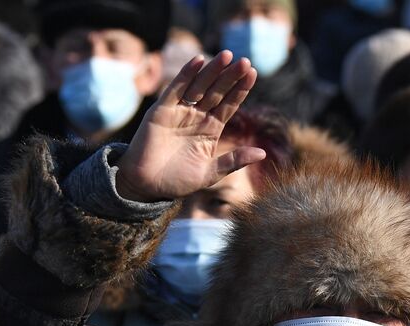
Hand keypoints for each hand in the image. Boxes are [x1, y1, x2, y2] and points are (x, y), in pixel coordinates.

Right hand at [114, 51, 264, 203]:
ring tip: (227, 55)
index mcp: (211, 129)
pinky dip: (186, 74)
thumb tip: (263, 153)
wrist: (146, 185)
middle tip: (244, 61)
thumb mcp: (210, 173)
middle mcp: (197, 117)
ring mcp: (179, 111)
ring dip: (212, 70)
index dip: (240, 89)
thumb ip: (234, 161)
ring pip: (199, 86)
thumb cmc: (177, 181)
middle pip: (217, 91)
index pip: (229, 105)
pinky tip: (198, 61)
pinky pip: (176, 89)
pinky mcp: (162, 110)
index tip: (253, 73)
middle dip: (230, 76)